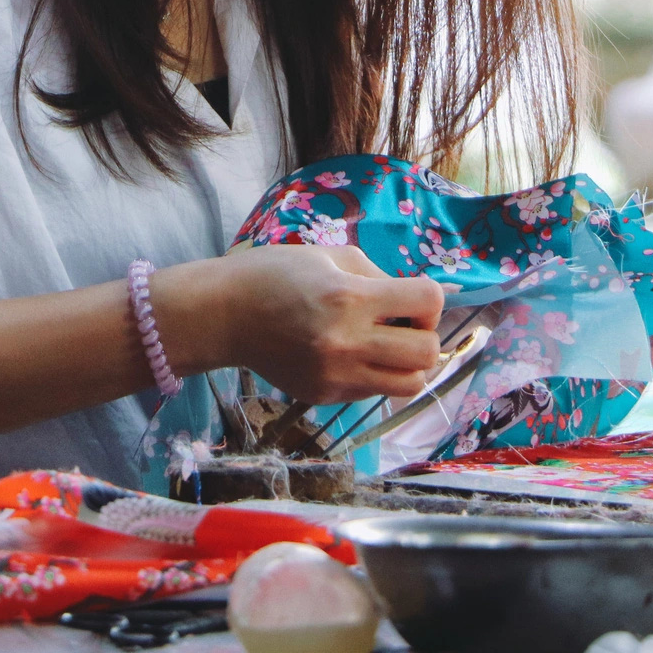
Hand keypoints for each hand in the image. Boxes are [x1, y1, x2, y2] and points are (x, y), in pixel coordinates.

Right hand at [157, 244, 443, 402]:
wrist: (224, 314)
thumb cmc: (274, 274)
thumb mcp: (329, 257)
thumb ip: (377, 276)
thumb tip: (417, 300)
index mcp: (350, 297)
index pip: (428, 302)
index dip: (427, 297)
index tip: (408, 296)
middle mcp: (347, 342)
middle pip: (427, 353)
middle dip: (424, 335)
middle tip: (402, 325)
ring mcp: (336, 375)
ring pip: (409, 385)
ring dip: (408, 364)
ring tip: (387, 347)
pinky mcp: (324, 396)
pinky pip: (373, 392)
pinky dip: (374, 374)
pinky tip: (351, 355)